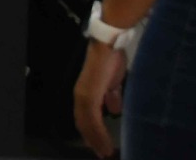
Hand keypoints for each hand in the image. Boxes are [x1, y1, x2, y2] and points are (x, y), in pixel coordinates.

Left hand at [73, 41, 127, 156]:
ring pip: (87, 125)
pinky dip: (99, 134)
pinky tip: (106, 144)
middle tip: (103, 154)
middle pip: (84, 124)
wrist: (109, 46)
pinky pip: (93, 120)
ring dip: (96, 141)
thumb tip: (114, 109)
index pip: (85, 118)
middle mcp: (81, 96)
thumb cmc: (112, 61)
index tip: (101, 146)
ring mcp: (83, 96)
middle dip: (93, 141)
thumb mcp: (113, 82)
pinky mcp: (89, 96)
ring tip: (106, 153)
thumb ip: (112, 96)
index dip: (92, 132)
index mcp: (85, 93)